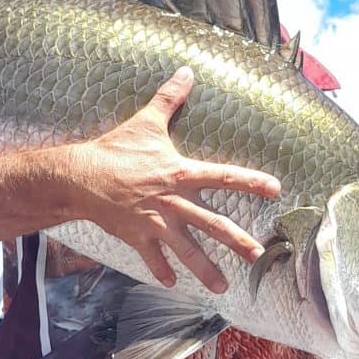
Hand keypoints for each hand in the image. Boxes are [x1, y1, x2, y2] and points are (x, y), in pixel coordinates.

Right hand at [67, 66, 279, 292]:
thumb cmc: (115, 148)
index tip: (276, 189)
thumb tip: (187, 71)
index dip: (252, 181)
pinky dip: (161, 270)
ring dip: (205, 270)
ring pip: (187, 250)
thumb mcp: (145, 121)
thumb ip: (170, 98)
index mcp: (181, 173)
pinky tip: (170, 283)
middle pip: (213, 224)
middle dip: (238, 242)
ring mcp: (156, 223)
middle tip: (257, 256)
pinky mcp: (137, 237)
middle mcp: (174, 202)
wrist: (82, 177)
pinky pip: (152, 258)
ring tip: (222, 287)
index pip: (225, 176)